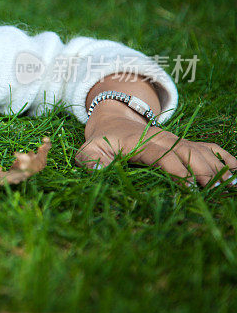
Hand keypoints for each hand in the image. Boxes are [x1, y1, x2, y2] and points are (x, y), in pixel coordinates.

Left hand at [76, 112, 236, 187]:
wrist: (115, 121)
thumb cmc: (103, 140)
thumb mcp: (89, 149)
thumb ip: (89, 159)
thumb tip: (95, 171)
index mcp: (142, 143)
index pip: (162, 156)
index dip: (177, 170)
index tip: (190, 187)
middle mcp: (164, 139)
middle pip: (187, 154)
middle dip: (203, 172)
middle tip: (216, 191)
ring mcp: (177, 140)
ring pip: (200, 152)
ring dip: (216, 168)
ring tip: (230, 187)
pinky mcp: (184, 143)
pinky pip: (207, 147)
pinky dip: (223, 157)